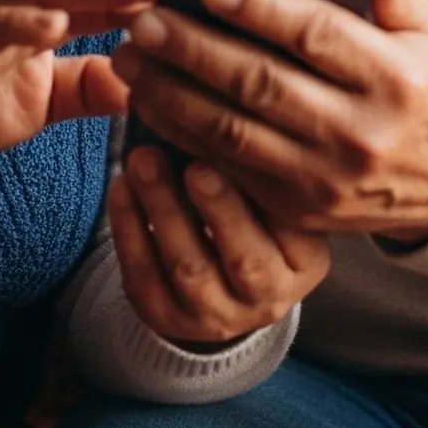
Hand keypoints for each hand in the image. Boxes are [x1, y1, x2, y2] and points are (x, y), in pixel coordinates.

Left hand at [110, 144, 328, 346]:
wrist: (221, 289)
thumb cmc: (251, 221)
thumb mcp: (273, 201)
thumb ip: (259, 168)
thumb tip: (224, 106)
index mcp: (306, 262)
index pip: (295, 225)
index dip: (266, 185)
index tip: (243, 141)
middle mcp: (269, 296)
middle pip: (245, 257)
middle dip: (218, 206)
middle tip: (195, 162)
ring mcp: (218, 317)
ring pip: (190, 268)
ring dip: (163, 209)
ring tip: (143, 161)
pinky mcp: (169, 321)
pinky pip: (145, 278)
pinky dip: (130, 229)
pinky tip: (121, 188)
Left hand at [117, 0, 427, 242]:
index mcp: (393, 78)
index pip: (317, 34)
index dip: (262, 8)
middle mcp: (358, 131)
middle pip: (260, 83)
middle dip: (193, 49)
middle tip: (146, 19)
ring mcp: (324, 178)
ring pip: (233, 132)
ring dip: (172, 94)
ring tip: (132, 59)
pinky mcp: (299, 208)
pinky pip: (230, 170)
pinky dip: (184, 138)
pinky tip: (151, 106)